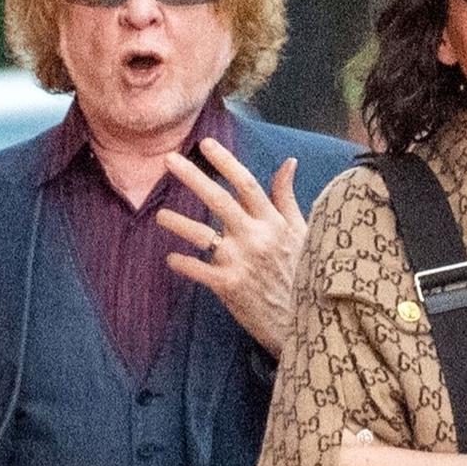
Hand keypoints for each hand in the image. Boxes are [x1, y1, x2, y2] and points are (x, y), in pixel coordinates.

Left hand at [156, 137, 306, 356]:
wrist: (306, 321)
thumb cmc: (303, 273)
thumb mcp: (301, 232)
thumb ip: (286, 197)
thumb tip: (288, 162)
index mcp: (274, 222)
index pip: (246, 183)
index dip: (225, 161)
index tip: (205, 144)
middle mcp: (256, 237)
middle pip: (218, 199)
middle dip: (192, 176)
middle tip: (168, 160)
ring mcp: (241, 261)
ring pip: (201, 234)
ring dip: (177, 222)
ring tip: (160, 216)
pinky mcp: (229, 286)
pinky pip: (197, 269)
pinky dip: (182, 263)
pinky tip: (171, 259)